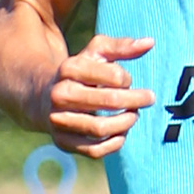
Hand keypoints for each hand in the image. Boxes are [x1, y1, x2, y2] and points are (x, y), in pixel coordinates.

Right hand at [41, 35, 154, 156]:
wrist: (42, 97)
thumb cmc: (79, 73)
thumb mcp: (95, 53)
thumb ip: (121, 47)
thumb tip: (150, 42)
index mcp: (69, 68)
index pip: (112, 76)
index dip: (127, 79)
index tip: (128, 80)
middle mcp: (60, 94)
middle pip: (109, 102)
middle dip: (135, 101)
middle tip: (148, 99)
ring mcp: (59, 120)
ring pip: (101, 128)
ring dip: (125, 123)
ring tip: (134, 116)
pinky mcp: (62, 142)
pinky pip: (94, 150)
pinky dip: (114, 144)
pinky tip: (121, 133)